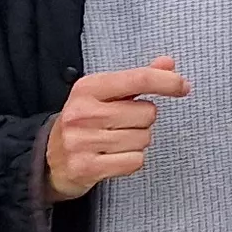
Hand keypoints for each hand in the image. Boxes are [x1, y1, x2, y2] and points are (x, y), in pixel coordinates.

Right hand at [45, 59, 185, 201]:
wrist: (48, 159)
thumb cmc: (84, 122)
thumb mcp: (104, 94)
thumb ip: (138, 79)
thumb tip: (168, 64)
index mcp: (88, 88)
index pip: (138, 79)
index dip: (167, 82)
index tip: (183, 86)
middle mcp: (83, 113)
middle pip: (147, 113)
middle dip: (143, 120)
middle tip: (121, 124)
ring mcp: (82, 142)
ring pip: (144, 139)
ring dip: (137, 141)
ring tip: (114, 141)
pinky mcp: (86, 168)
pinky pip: (135, 161)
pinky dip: (131, 160)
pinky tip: (113, 158)